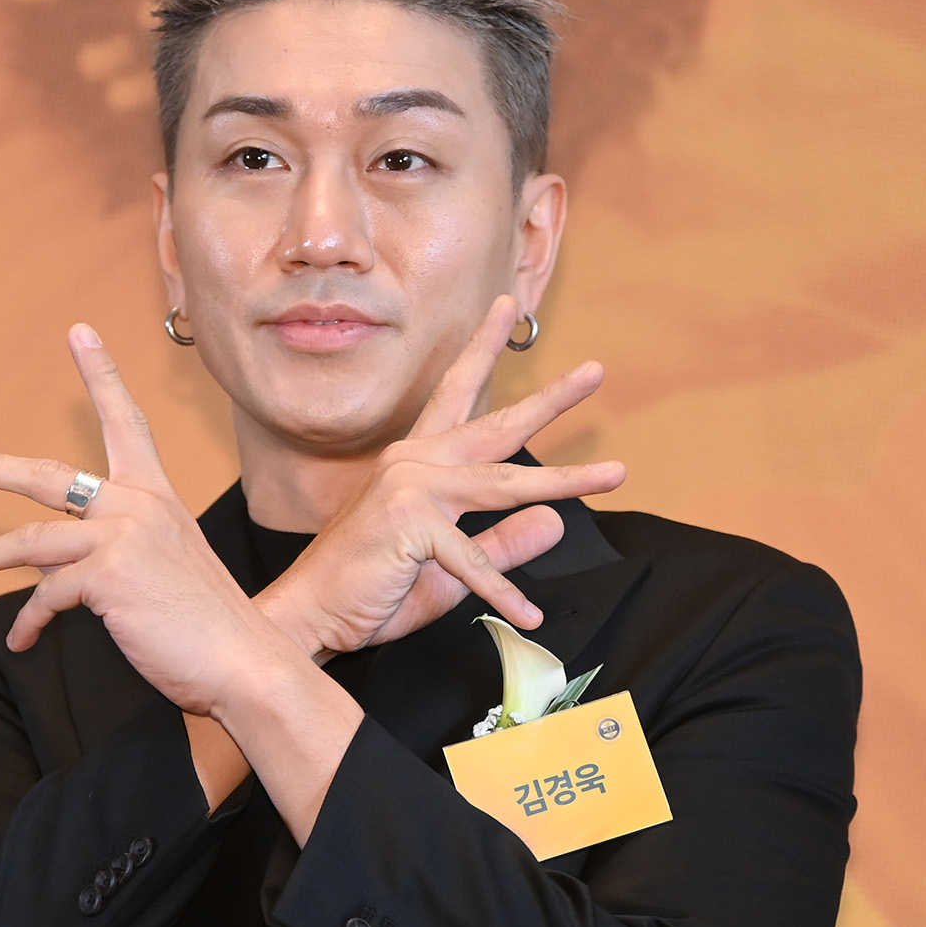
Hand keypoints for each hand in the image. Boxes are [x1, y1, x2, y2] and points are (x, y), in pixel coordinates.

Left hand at [0, 325, 293, 720]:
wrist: (240, 662)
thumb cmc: (206, 625)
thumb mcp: (161, 569)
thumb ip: (113, 553)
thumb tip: (53, 568)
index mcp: (156, 496)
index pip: (126, 420)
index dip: (100, 373)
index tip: (78, 332)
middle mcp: (138, 505)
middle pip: (46, 474)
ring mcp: (121, 537)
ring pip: (27, 540)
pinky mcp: (107, 576)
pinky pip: (46, 595)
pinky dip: (28, 621)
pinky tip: (22, 640)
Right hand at [258, 295, 624, 656]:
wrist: (311, 614)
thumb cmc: (371, 589)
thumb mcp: (451, 570)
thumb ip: (503, 545)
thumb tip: (556, 521)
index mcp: (416, 464)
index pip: (457, 398)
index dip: (483, 352)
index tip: (506, 309)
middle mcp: (413, 464)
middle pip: (494, 427)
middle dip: (549, 399)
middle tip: (593, 370)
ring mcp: (410, 489)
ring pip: (504, 485)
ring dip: (565, 481)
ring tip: (614, 474)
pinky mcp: (410, 526)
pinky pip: (473, 563)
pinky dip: (502, 594)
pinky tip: (528, 617)